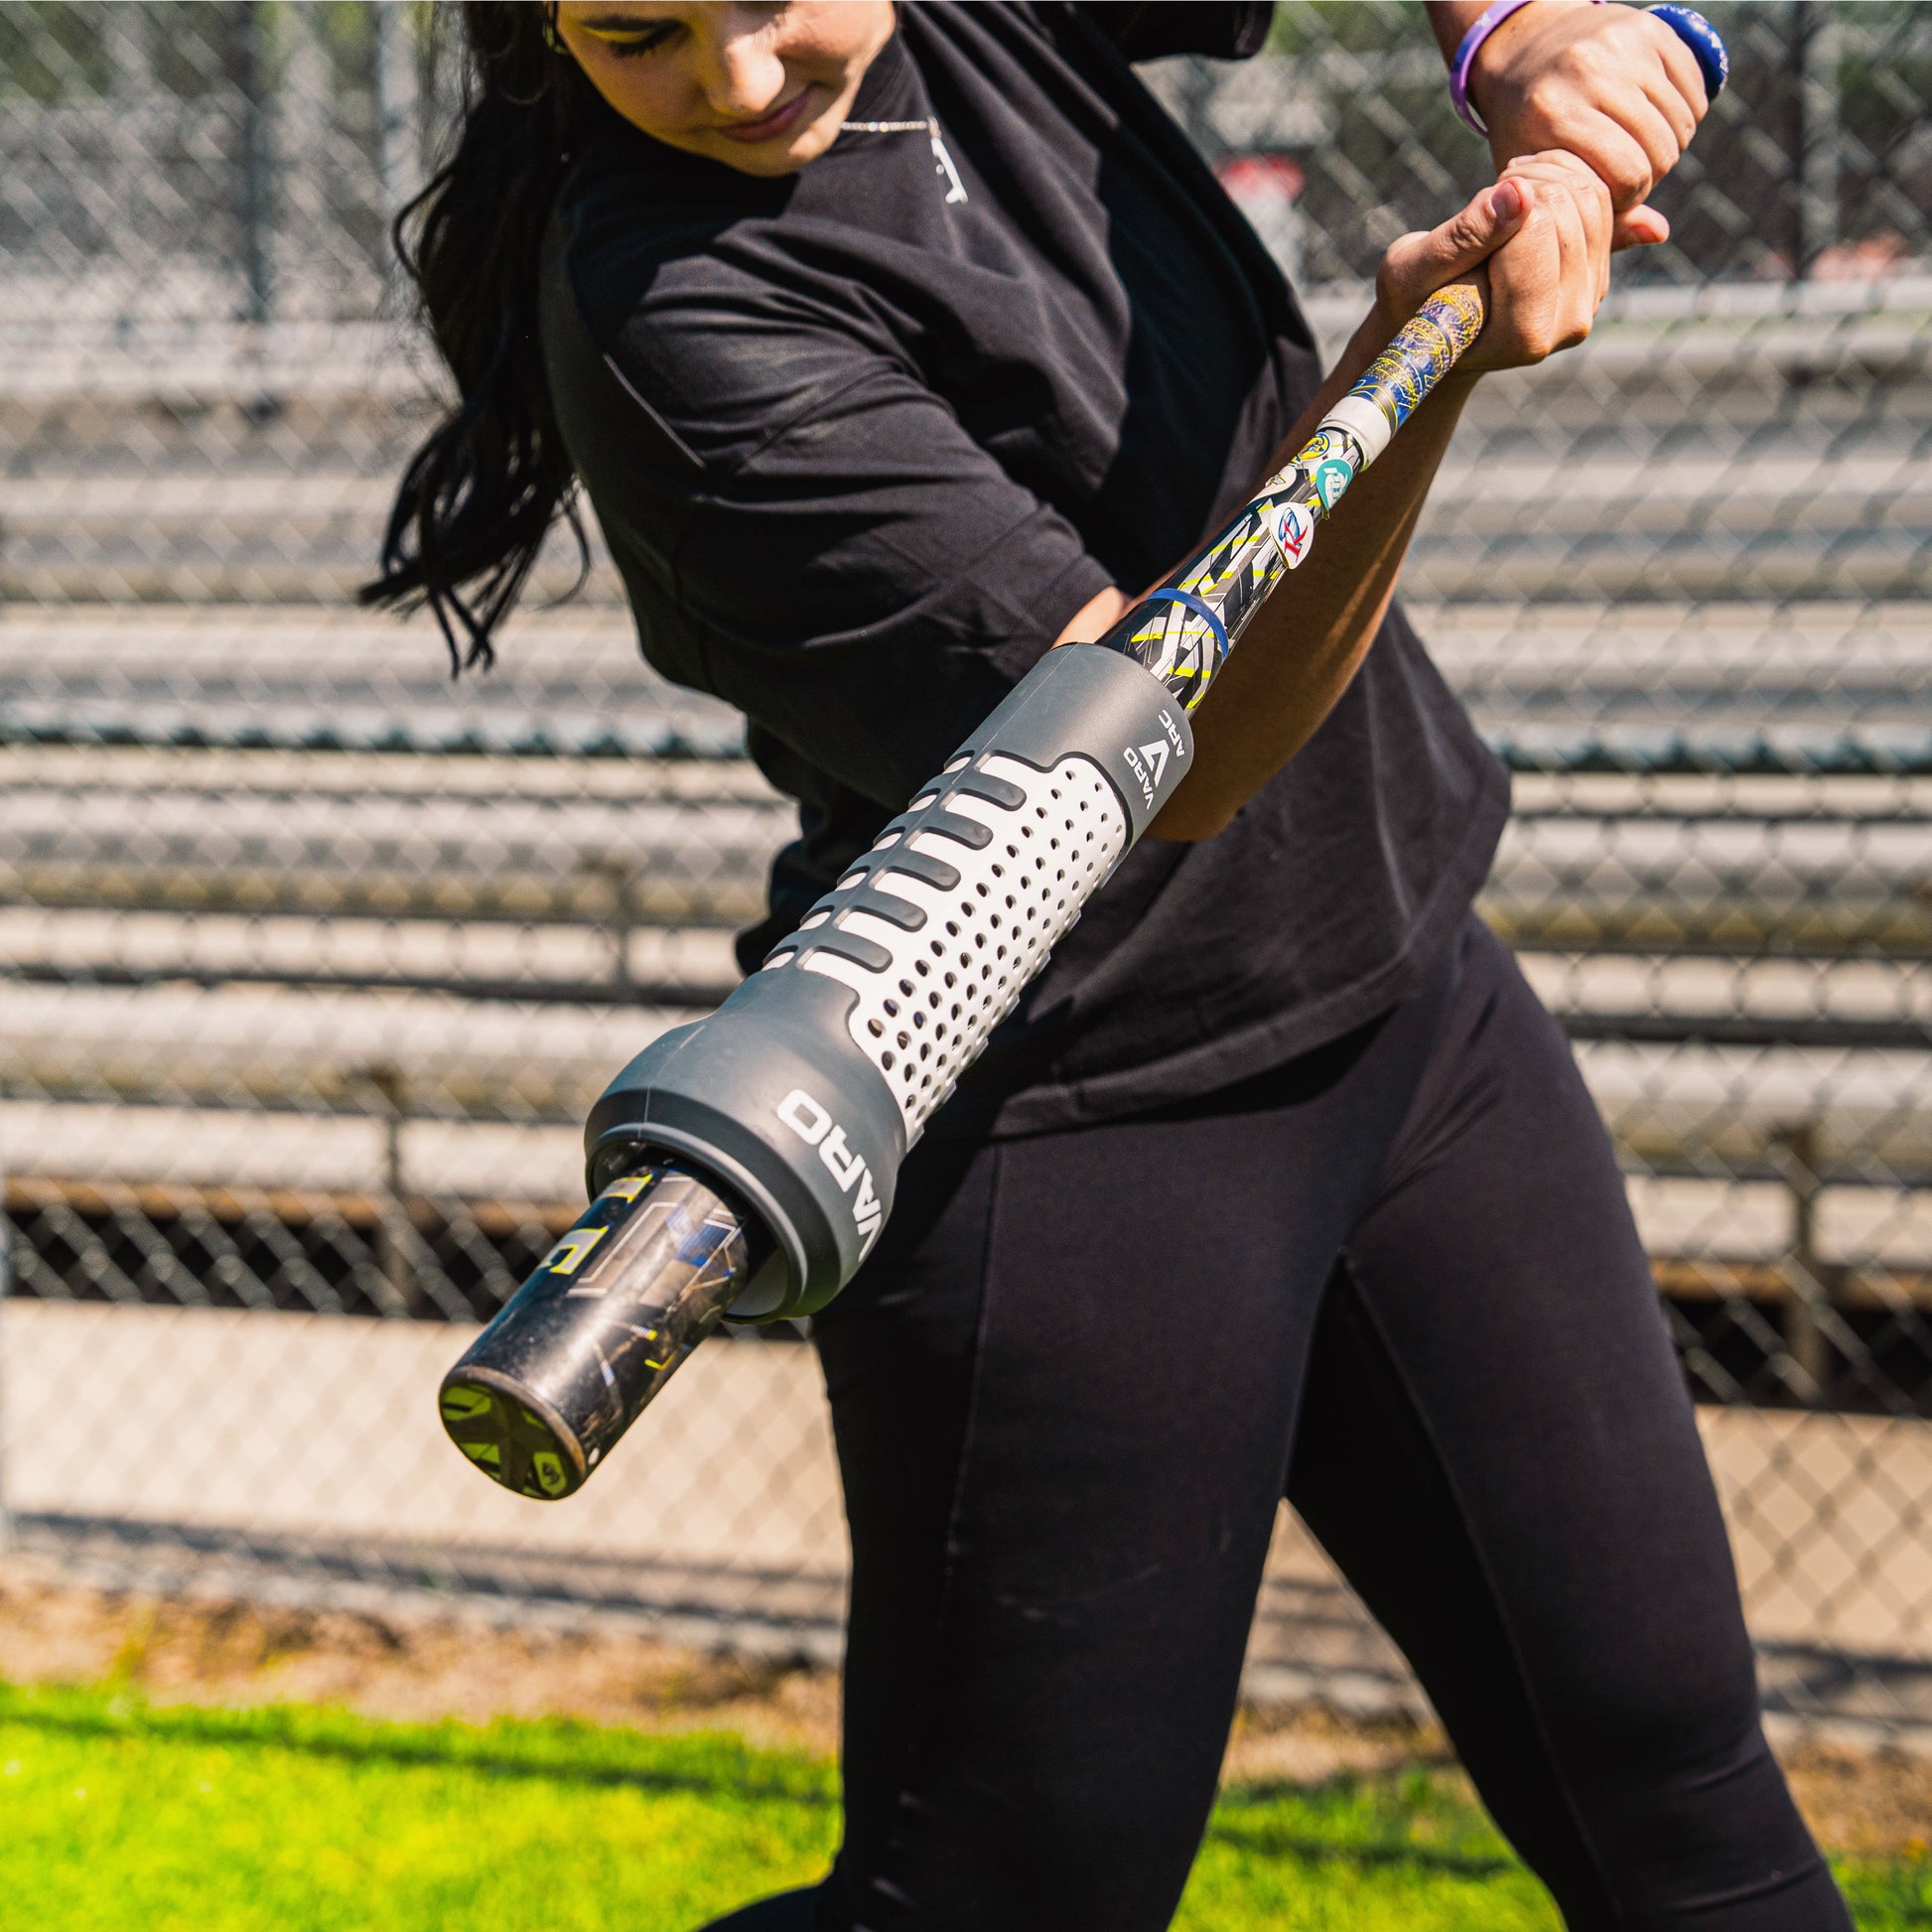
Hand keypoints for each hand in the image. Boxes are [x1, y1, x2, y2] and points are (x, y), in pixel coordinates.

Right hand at [1375, 150, 1611, 372]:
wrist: (1437, 328)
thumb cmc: (1414, 302)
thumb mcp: (1411, 271)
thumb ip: (1462, 237)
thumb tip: (1519, 192)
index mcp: (1522, 335)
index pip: (1536, 227)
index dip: (1500, 205)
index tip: (1474, 214)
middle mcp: (1568, 325)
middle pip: (1568, 207)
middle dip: (1526, 186)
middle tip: (1488, 202)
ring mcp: (1589, 302)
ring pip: (1591, 197)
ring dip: (1546, 177)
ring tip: (1504, 197)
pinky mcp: (1598, 278)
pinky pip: (1604, 202)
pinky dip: (1565, 181)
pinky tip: (1527, 199)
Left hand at [1465, 2, 1707, 249]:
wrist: (1524, 51)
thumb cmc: (1529, 131)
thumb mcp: (1543, 178)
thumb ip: (1593, 216)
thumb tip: (1660, 233)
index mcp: (1554, 114)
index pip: (1628, 175)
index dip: (1629, 198)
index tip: (1612, 198)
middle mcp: (1588, 72)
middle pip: (1659, 150)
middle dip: (1650, 175)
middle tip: (1627, 176)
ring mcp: (1621, 44)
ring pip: (1681, 121)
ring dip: (1669, 146)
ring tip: (1638, 150)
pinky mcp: (1648, 27)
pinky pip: (1695, 87)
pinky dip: (1684, 113)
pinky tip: (1655, 122)